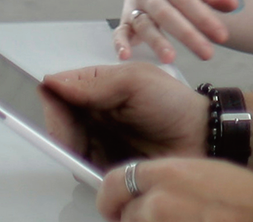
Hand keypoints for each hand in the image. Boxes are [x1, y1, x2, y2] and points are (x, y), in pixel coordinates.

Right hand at [43, 63, 208, 159]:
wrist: (201, 140)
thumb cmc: (172, 104)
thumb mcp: (135, 81)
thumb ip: (94, 82)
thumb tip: (53, 82)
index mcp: (98, 87)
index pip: (59, 91)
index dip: (51, 101)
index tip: (53, 110)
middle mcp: (94, 113)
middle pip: (59, 122)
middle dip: (61, 130)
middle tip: (76, 138)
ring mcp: (99, 141)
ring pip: (68, 147)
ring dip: (72, 151)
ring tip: (93, 152)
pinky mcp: (106, 168)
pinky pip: (83, 170)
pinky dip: (83, 169)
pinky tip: (96, 167)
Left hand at [97, 158, 252, 221]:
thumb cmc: (246, 198)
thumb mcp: (201, 172)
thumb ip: (166, 181)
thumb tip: (144, 196)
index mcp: (166, 173)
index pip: (114, 182)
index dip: (111, 198)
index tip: (112, 206)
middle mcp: (159, 202)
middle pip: (125, 216)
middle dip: (136, 221)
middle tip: (162, 219)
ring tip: (186, 220)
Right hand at [117, 0, 241, 63]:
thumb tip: (231, 5)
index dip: (203, 18)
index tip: (223, 36)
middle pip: (166, 13)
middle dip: (187, 34)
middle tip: (208, 54)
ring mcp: (133, 5)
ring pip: (144, 24)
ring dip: (156, 42)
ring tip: (171, 59)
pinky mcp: (125, 20)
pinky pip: (120, 32)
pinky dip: (120, 43)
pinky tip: (125, 57)